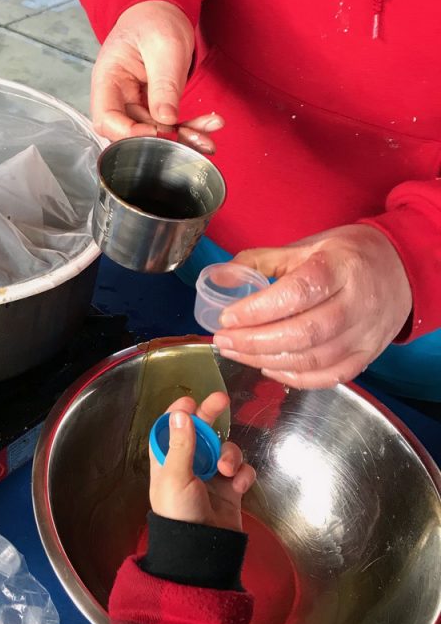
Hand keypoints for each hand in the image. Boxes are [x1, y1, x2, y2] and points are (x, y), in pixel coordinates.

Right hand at [91, 0, 223, 152]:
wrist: (162, 9)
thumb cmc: (155, 19)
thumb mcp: (164, 47)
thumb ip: (164, 84)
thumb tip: (165, 119)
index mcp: (108, 79)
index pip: (107, 119)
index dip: (128, 133)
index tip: (157, 133)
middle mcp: (118, 95)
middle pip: (133, 132)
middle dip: (164, 141)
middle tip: (195, 141)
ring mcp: (135, 102)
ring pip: (154, 133)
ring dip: (182, 139)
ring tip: (208, 141)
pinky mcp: (153, 104)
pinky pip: (168, 123)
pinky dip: (189, 127)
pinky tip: (209, 125)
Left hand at [149, 393, 255, 531]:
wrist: (201, 552)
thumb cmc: (179, 513)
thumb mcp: (175, 477)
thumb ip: (182, 444)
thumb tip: (182, 413)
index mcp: (168, 460)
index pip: (171, 428)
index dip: (180, 413)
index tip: (190, 400)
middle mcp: (190, 464)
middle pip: (202, 431)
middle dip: (211, 415)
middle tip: (221, 399)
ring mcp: (212, 476)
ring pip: (226, 449)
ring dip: (230, 454)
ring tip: (227, 470)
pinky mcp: (231, 489)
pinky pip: (242, 470)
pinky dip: (242, 474)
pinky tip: (238, 485)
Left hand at [213, 224, 412, 388]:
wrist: (402, 269)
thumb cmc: (347, 255)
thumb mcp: (307, 246)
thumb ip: (262, 260)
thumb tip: (220, 277)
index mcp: (340, 267)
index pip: (297, 293)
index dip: (258, 309)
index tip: (227, 317)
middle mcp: (356, 303)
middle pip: (304, 332)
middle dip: (255, 342)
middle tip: (223, 340)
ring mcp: (365, 334)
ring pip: (314, 358)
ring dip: (267, 361)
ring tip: (236, 353)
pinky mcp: (367, 355)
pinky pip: (329, 376)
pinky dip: (294, 377)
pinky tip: (268, 367)